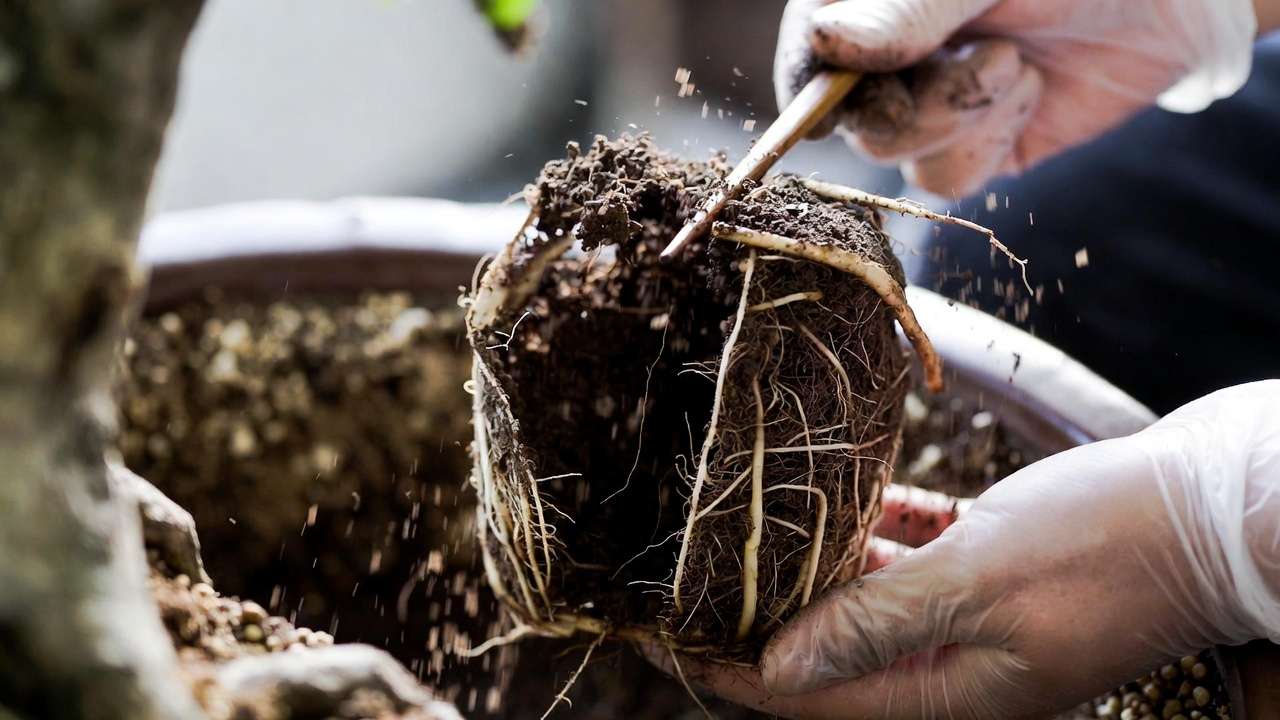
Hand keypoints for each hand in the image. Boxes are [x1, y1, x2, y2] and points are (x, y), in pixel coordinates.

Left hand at [653, 382, 1279, 718]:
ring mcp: (972, 616)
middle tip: (691, 571)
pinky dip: (873, 531)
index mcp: (948, 692)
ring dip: (811, 565)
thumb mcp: (981, 584)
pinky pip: (910, 554)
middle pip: (826, 646)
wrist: (1214, 510)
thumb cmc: (1109, 548)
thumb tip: (781, 666)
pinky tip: (836, 499)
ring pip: (864, 596)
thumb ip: (877, 623)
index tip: (662, 635)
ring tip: (743, 529)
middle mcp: (952, 664)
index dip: (729, 667)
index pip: (808, 694)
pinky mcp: (990, 567)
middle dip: (758, 613)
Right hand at [774, 0, 1257, 196]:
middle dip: (922, 97)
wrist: (1162, 1)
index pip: (806, 56)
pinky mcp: (966, 150)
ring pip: (893, 154)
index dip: (811, 87)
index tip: (839, 102)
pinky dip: (990, 141)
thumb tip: (825, 40)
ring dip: (966, 111)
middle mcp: (883, 58)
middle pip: (845, 116)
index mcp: (866, 6)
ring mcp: (921, 107)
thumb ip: (904, 9)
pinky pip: (943, 180)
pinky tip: (1026, 95)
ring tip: (1017, 60)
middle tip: (991, 51)